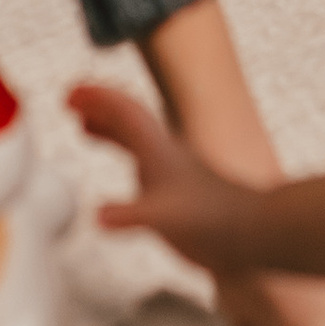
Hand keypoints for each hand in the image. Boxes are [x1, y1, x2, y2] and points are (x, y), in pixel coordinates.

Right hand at [72, 80, 256, 275]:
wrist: (251, 233)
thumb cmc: (213, 221)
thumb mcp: (164, 218)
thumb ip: (130, 215)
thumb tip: (99, 215)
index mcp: (158, 150)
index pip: (125, 111)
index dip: (97, 97)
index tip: (72, 92)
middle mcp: (163, 154)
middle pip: (127, 119)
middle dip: (99, 106)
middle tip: (72, 101)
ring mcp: (170, 172)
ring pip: (134, 140)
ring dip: (108, 129)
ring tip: (85, 126)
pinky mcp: (175, 192)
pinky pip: (141, 165)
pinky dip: (124, 162)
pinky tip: (116, 174)